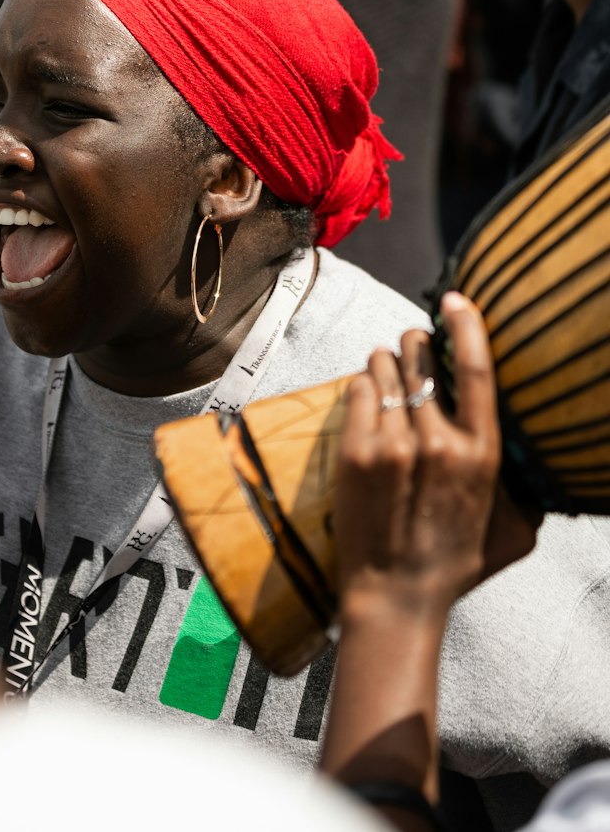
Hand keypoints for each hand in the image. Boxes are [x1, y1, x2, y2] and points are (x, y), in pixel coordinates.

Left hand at [334, 293, 539, 628]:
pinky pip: (357, 389)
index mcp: (482, 453)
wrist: (395, 596)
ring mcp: (394, 444)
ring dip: (383, 362)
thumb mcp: (508, 526)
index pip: (478, 368)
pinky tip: (366, 398)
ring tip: (385, 376)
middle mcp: (440, 442)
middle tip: (410, 351)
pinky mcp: (356, 451)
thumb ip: (524, 489)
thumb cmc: (452, 562)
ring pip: (383, 366)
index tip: (455, 300)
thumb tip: (539, 461)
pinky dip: (361, 386)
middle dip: (414, 344)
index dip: (466, 324)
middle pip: (421, 356)